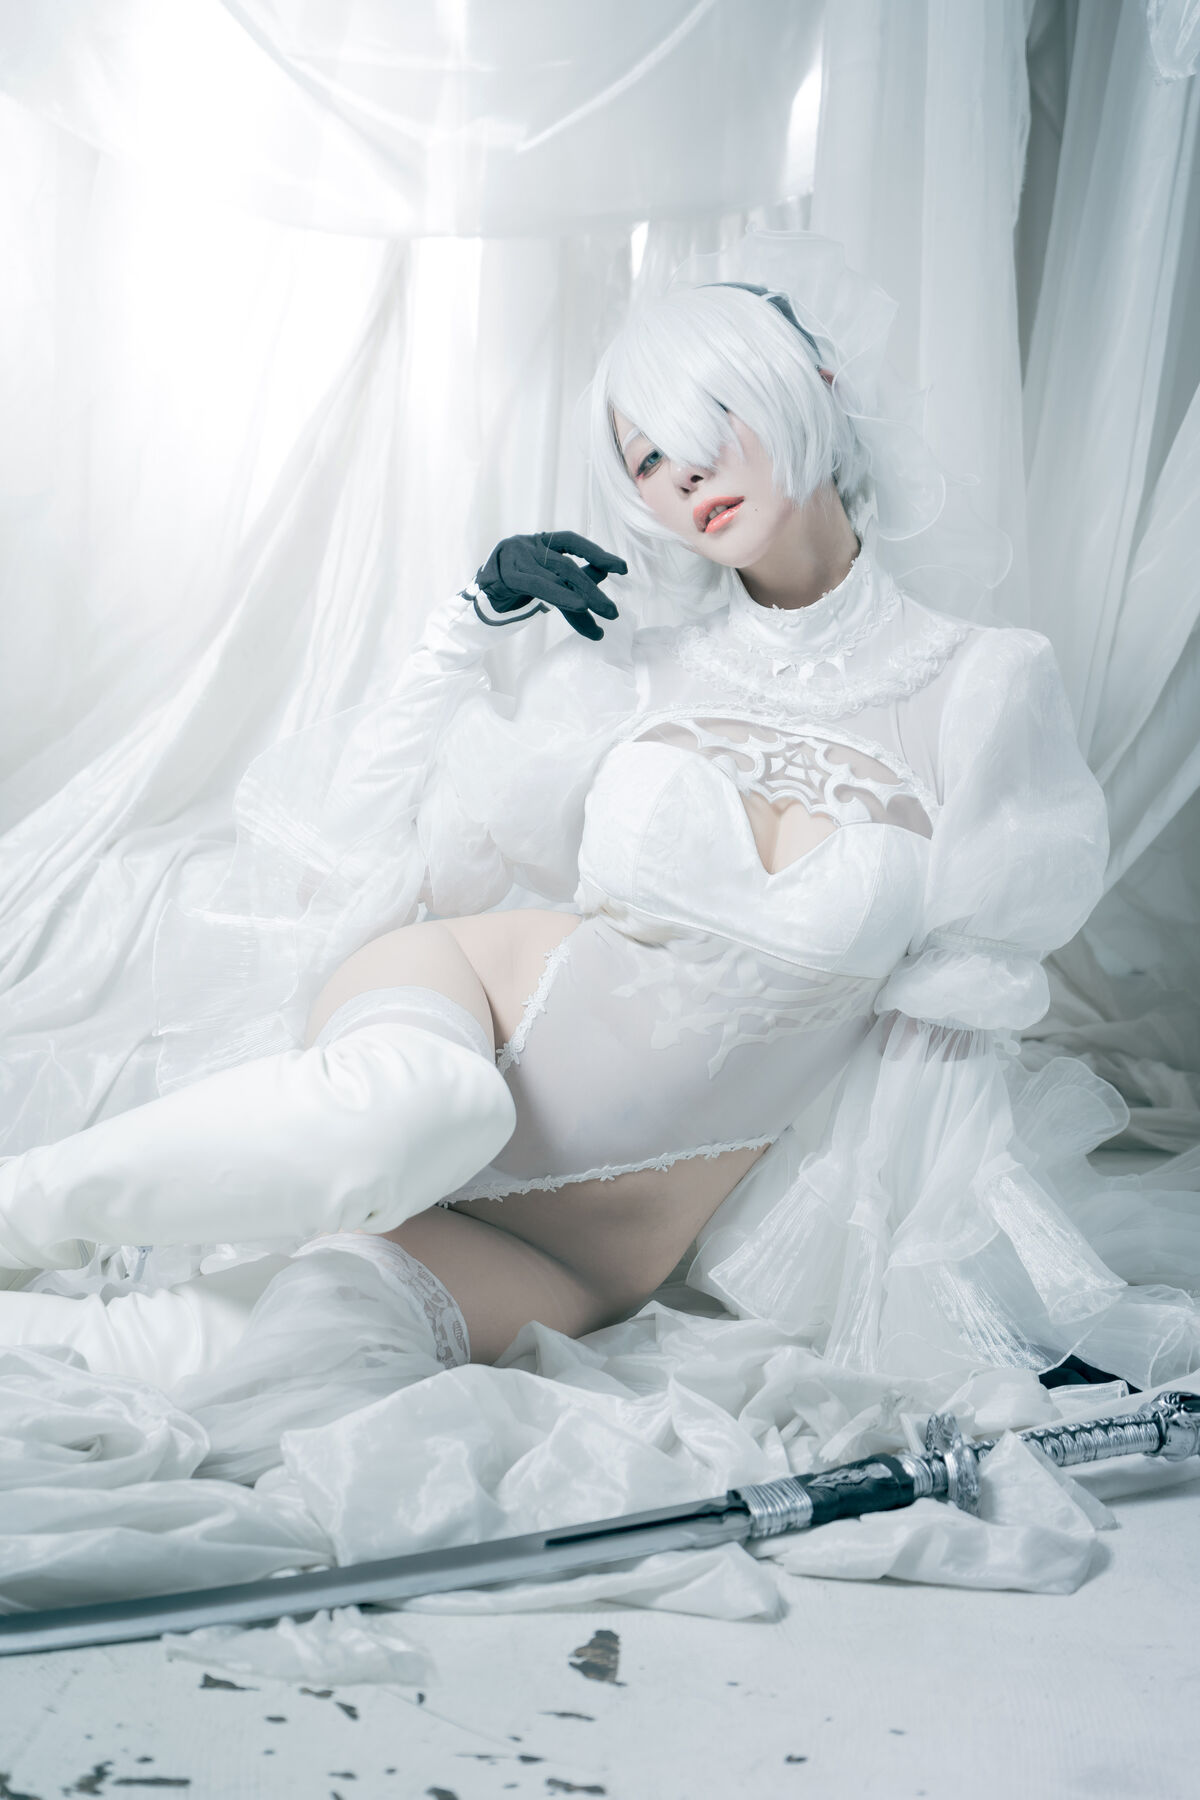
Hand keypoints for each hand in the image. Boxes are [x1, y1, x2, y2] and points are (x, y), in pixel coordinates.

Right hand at [473, 531, 625, 639]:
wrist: (476, 601)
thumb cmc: (513, 588)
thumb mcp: (546, 580)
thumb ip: (572, 576)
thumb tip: (603, 573)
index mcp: (539, 542)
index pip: (573, 542)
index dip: (597, 553)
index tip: (621, 569)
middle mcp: (528, 544)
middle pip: (567, 565)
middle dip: (593, 589)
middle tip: (613, 613)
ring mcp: (516, 556)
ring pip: (557, 576)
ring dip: (584, 598)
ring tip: (604, 615)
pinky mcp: (507, 574)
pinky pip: (539, 586)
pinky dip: (562, 596)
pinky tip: (580, 608)